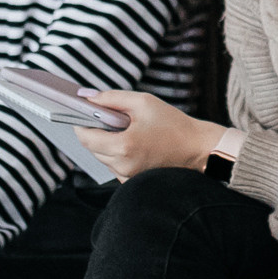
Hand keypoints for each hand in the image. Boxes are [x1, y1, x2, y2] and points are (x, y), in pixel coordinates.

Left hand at [71, 90, 219, 180]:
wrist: (198, 149)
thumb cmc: (174, 124)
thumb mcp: (143, 102)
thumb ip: (111, 98)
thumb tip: (85, 97)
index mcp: (123, 146)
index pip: (85, 137)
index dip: (79, 123)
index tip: (80, 112)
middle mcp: (122, 165)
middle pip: (92, 148)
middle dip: (96, 131)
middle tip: (108, 117)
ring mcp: (128, 176)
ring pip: (102, 157)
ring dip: (106, 143)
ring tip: (126, 129)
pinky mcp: (133, 181)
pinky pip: (114, 166)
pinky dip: (117, 153)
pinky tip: (133, 143)